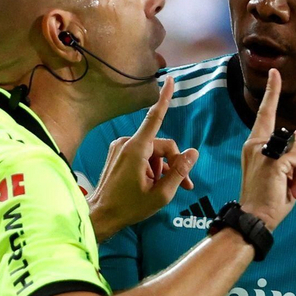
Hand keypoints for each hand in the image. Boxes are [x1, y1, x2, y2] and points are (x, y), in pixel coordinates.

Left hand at [89, 77, 198, 240]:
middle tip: (185, 185)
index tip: (170, 80)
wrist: (101, 215)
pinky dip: (152, 166)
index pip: (155, 118)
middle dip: (175, 162)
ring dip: (163, 167)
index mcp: (136, 150)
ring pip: (153, 151)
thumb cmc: (129, 207)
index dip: (165, 98)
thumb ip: (179, 172)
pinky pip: (142, 154)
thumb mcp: (161, 194)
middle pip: (162, 144)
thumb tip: (193, 153)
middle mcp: (127, 143)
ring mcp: (120, 147)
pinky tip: (152, 183)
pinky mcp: (118, 153)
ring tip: (164, 188)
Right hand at [239, 68, 295, 228]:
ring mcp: (262, 151)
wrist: (254, 218)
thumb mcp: (286, 174)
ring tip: (294, 191)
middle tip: (293, 185)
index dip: (272, 92)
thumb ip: (294, 154)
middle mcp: (255, 144)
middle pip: (290, 136)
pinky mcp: (274, 161)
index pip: (264, 113)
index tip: (276, 73)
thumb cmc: (268, 199)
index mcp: (254, 145)